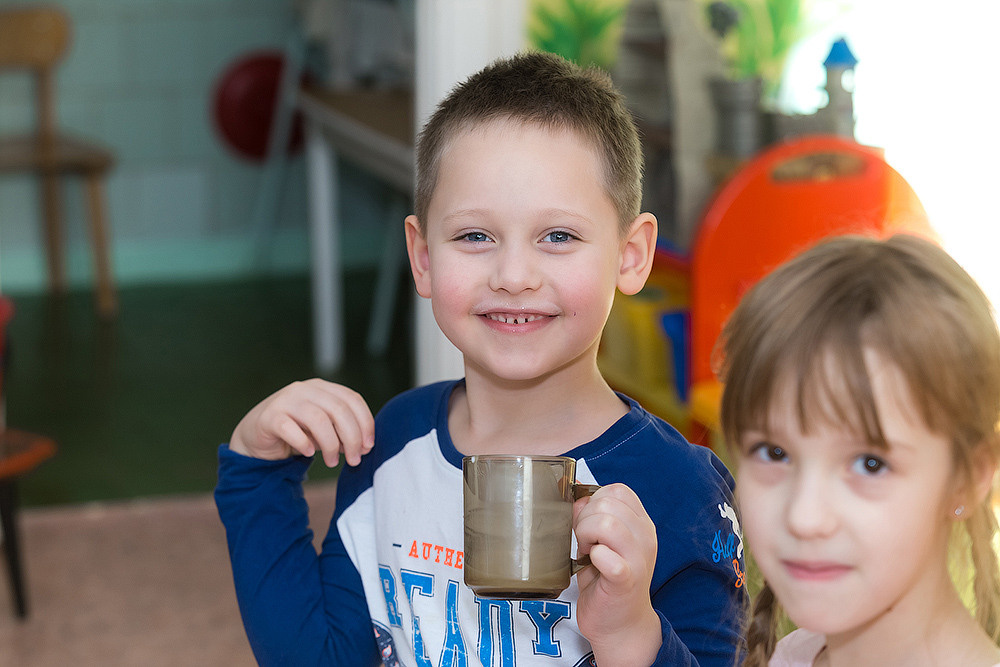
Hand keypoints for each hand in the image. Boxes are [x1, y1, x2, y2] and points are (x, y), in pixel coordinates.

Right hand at [228, 379, 374, 466]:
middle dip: (351, 437)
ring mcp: (285, 400)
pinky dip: (304, 442)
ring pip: (318, 419)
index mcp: (323, 388)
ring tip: (333, 462)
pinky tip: (309, 453)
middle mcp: (305, 389)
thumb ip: (343, 433)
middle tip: (355, 460)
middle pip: (338, 409)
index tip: (369, 446)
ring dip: (331, 444)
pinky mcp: (269, 417)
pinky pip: (290, 428)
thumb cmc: (297, 431)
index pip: (352, 399)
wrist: (257, 436)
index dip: (365, 423)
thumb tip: (364, 446)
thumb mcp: (325, 430)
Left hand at [573, 483, 660, 665]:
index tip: (588, 523)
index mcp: (640, 523)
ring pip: (607, 523)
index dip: (594, 500)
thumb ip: (589, 517)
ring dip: (586, 535)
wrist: (620, 625)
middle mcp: (645, 537)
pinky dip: (594, 557)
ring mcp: (639, 558)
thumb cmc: (606, 580)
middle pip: (608, 502)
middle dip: (585, 519)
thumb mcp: (597, 541)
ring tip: (587, 552)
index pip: (618, 490)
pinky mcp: (626, 580)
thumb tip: (577, 496)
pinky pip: (606, 556)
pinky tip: (593, 565)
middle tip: (585, 542)